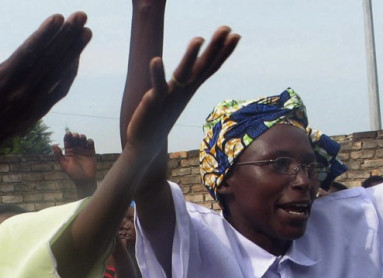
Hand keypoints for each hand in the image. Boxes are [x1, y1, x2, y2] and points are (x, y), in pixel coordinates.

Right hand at [0, 13, 91, 166]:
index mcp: (4, 80)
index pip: (29, 53)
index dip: (45, 35)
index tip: (58, 18)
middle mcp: (23, 91)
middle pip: (50, 60)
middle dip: (67, 37)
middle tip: (81, 16)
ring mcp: (35, 101)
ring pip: (59, 73)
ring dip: (74, 52)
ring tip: (87, 32)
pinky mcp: (41, 109)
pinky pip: (61, 89)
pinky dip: (71, 71)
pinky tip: (76, 56)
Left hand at [53, 131, 97, 196]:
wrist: (85, 181)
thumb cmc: (73, 174)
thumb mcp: (64, 165)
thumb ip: (59, 155)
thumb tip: (53, 145)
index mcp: (69, 151)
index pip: (67, 141)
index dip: (68, 136)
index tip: (68, 134)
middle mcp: (76, 149)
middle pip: (75, 139)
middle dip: (75, 135)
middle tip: (75, 136)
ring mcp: (84, 150)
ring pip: (83, 140)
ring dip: (82, 137)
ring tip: (81, 138)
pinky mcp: (91, 152)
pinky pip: (90, 144)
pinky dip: (90, 141)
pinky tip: (88, 142)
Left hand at [125, 27, 238, 162]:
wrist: (146, 145)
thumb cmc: (159, 118)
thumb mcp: (177, 97)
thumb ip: (184, 82)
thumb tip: (193, 70)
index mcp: (189, 89)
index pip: (210, 68)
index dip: (223, 52)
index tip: (236, 35)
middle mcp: (183, 91)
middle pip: (202, 67)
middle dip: (215, 47)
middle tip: (227, 28)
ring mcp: (170, 96)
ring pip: (183, 74)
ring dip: (190, 56)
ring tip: (198, 39)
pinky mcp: (154, 101)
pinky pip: (157, 85)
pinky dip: (157, 73)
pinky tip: (156, 59)